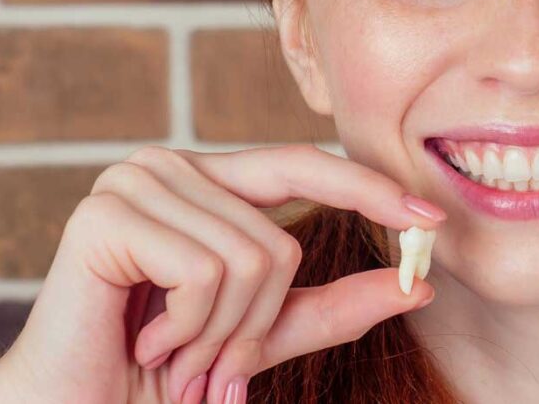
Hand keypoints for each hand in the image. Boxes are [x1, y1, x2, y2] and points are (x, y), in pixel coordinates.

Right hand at [0, 145, 444, 403]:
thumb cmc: (159, 373)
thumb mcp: (262, 336)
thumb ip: (334, 307)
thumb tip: (418, 284)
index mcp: (207, 181)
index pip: (304, 165)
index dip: (369, 190)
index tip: (432, 221)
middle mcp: (170, 166)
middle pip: (281, 239)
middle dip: (256, 324)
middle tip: (210, 366)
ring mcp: (134, 181)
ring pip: (250, 259)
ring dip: (218, 334)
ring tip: (171, 353)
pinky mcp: (106, 213)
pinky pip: (205, 272)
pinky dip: (189, 328)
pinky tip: (146, 341)